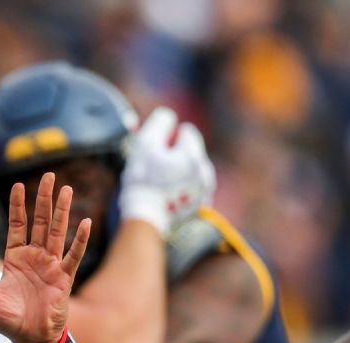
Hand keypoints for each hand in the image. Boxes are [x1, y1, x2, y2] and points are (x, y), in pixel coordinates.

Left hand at [0, 172, 89, 342]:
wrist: (29, 340)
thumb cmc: (7, 320)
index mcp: (15, 259)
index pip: (17, 225)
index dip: (18, 206)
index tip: (19, 185)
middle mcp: (34, 258)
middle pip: (40, 222)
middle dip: (44, 199)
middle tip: (49, 176)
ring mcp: (51, 266)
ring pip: (57, 233)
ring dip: (62, 211)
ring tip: (67, 190)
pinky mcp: (64, 278)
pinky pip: (73, 255)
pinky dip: (79, 239)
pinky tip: (84, 222)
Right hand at [119, 107, 215, 236]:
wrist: (146, 220)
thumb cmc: (143, 181)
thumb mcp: (145, 145)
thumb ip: (159, 124)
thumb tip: (168, 116)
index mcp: (194, 154)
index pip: (187, 132)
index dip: (168, 138)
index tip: (154, 151)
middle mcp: (205, 171)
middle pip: (190, 152)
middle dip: (174, 156)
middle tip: (153, 169)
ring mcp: (205, 191)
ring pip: (192, 171)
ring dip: (178, 172)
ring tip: (158, 185)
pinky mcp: (200, 206)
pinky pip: (192, 189)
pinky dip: (181, 189)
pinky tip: (165, 196)